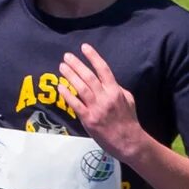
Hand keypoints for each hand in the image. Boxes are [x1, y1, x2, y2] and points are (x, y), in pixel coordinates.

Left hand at [58, 43, 145, 160]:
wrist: (128, 141)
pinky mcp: (89, 119)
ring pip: (81, 88)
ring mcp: (97, 108)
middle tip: (67, 56)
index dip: (93, 57)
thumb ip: (117, 89)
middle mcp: (106, 97)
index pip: (104, 69)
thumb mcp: (128, 100)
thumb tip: (108, 81)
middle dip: (77, 64)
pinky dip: (67, 94)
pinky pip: (76, 104)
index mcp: (116, 91)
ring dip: (70, 76)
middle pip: (89, 77)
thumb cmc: (128, 120)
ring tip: (62, 67)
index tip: (84, 47)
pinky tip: (60, 87)